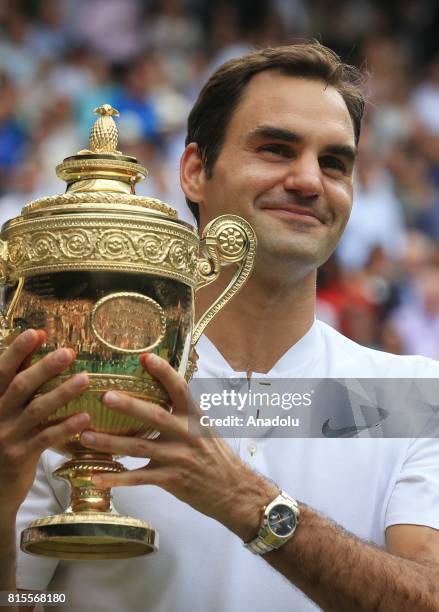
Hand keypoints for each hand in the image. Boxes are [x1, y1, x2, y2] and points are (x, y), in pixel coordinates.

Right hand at [0, 329, 89, 516]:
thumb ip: (18, 381)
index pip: (1, 372)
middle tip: (69, 353)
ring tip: (85, 380)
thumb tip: (37, 340)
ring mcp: (6, 437)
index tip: (36, 333)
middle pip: (20, 387)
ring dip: (62, 393)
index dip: (17, 351)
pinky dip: (66, 426)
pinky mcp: (20, 457)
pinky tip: (85, 417)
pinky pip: (46, 438)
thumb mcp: (4, 409)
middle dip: (45, 368)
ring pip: (37, 410)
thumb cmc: (3, 438)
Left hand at [80, 354, 276, 540]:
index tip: (146, 357)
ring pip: (139, 448)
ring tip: (85, 437)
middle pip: (155, 416)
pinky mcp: (170, 480)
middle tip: (105, 396)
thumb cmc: (217, 456)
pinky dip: (116, 479)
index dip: (164, 372)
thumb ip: (184, 412)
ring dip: (110, 443)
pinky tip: (97, 476)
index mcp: (195, 417)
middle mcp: (186, 434)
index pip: (180, 389)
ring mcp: (177, 458)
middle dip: (129, 405)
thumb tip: (163, 390)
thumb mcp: (206, 428)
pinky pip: (138, 479)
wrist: (234, 491)